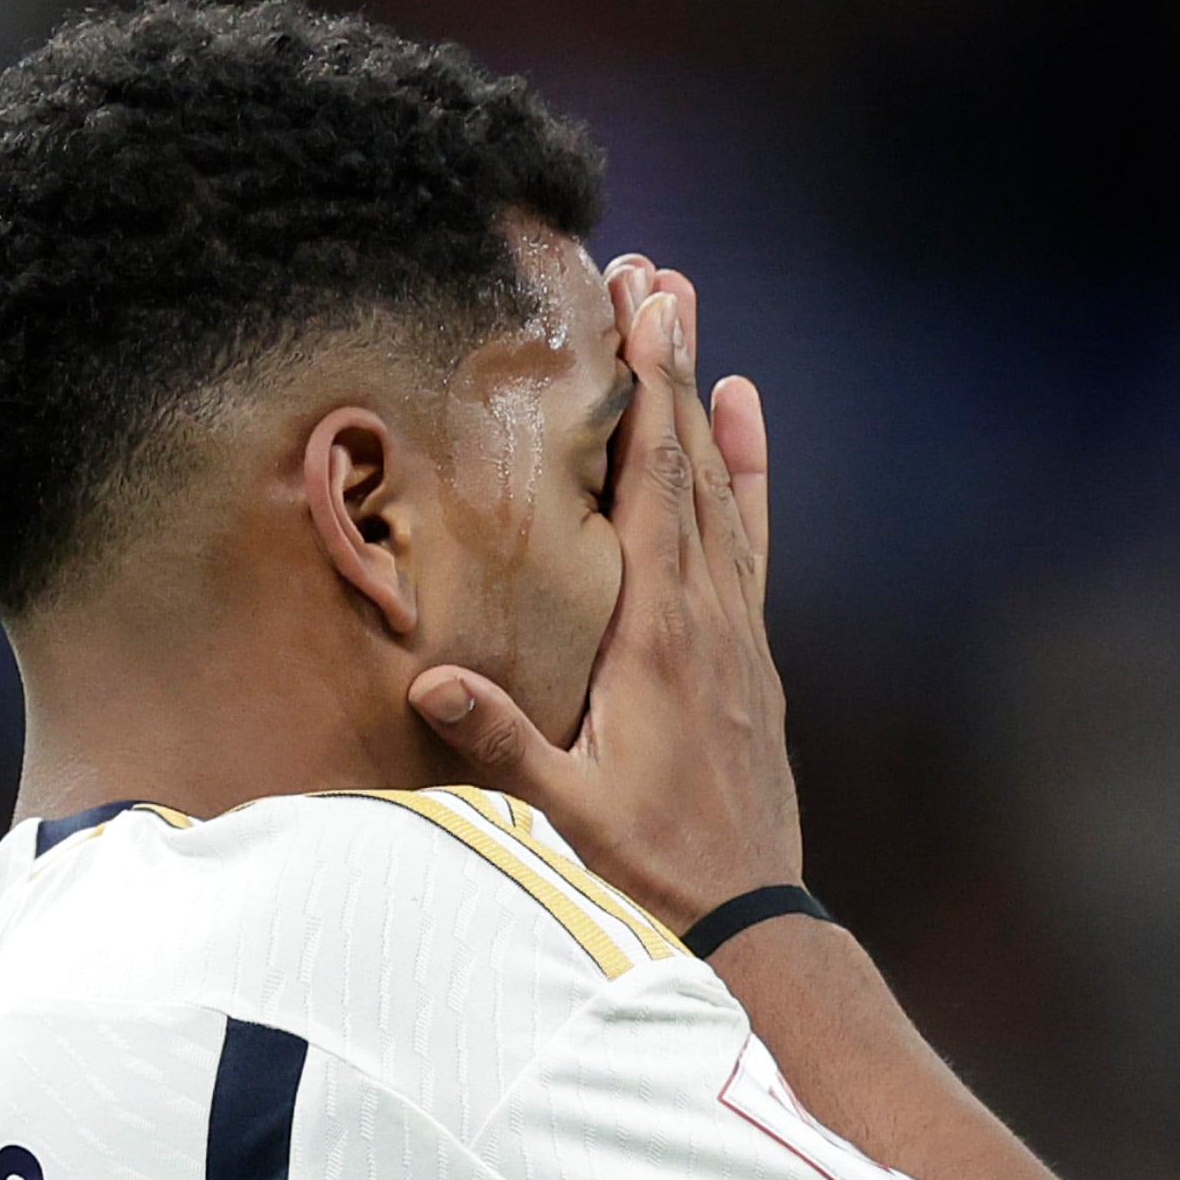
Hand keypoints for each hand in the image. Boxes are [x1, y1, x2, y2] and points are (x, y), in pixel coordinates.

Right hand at [408, 264, 797, 931]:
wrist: (750, 908)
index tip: (641, 310)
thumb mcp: (564, 806)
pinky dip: (743, 468)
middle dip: (669, 364)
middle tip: (654, 271)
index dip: (647, 395)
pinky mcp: (748, 644)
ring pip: (716, 486)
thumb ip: (501, 737)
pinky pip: (748, 535)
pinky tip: (742, 408)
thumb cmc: (651, 857)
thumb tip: (429, 679)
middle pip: (685, 462)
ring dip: (700, 395)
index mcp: (657, 635)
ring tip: (687, 307)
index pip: (652, 488)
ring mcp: (734, 624)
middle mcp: (706, 612)